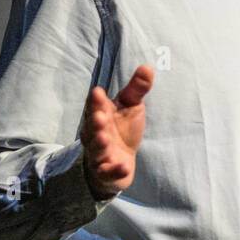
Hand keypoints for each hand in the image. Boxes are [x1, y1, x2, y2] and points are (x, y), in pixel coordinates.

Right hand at [79, 65, 153, 200]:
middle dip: (95, 122)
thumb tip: (147, 66)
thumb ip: (137, 88)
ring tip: (105, 139)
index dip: (96, 101)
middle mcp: (95, 134)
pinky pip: (108, 172)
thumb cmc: (122, 128)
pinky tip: (124, 167)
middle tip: (99, 116)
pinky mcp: (107, 172)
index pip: (94, 106)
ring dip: (100, 144)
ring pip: (97, 150)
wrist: (119, 161)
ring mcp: (99, 154)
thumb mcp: (130, 106)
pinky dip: (114, 170)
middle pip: (92, 128)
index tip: (98, 92)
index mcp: (99, 115)